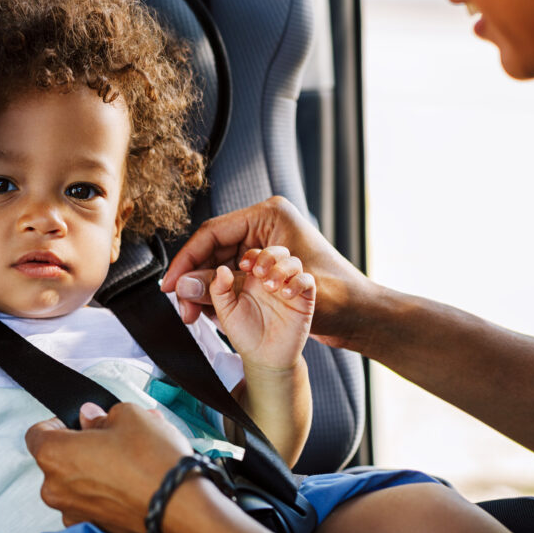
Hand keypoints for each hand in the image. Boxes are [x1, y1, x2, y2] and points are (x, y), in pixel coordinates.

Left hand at [25, 402, 190, 532]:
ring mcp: (74, 514)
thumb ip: (102, 415)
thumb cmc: (153, 462)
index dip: (59, 422)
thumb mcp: (130, 416)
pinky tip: (136, 483)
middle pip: (59, 460)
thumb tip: (91, 418)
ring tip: (134, 459)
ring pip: (79, 483)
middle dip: (84, 446)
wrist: (184, 512)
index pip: (37, 433)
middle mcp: (56, 489)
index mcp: (54, 455)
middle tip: (115, 437)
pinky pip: (95, 504)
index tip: (81, 421)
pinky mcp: (96, 531)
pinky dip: (109, 494)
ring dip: (98, 470)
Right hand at [163, 196, 376, 348]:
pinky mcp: (265, 265)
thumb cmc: (337, 297)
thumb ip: (226, 289)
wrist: (363, 317)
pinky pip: (231, 276)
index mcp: (269, 215)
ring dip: (204, 289)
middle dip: (194, 278)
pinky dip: (219, 294)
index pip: (213, 232)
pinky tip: (209, 311)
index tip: (169, 285)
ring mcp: (264, 245)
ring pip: (218, 264)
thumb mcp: (274, 291)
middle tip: (181, 306)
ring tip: (193, 314)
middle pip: (212, 248)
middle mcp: (264, 226)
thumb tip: (184, 288)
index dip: (186, 259)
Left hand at [208, 246, 313, 368]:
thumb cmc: (245, 334)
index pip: (255, 253)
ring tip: (269, 286)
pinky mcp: (304, 300)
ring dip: (281, 269)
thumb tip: (221, 270)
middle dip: (268, 256)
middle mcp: (272, 279)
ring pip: (293, 262)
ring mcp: (289, 287)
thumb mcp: (226, 312)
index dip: (251, 254)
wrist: (264, 358)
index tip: (243, 266)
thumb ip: (219, 291)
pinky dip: (297, 283)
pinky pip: (307, 281)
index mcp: (252, 278)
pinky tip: (285, 295)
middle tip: (257, 272)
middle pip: (277, 251)